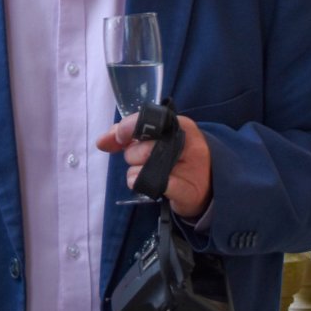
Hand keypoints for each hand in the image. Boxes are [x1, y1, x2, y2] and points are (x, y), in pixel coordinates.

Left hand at [96, 114, 213, 218]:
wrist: (208, 184)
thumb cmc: (176, 157)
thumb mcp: (156, 139)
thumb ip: (127, 135)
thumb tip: (102, 141)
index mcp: (179, 124)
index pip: (148, 121)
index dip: (127, 129)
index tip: (119, 138)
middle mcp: (187, 143)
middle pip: (142, 148)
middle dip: (133, 156)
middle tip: (143, 160)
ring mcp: (190, 167)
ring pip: (143, 169)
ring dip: (136, 174)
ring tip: (148, 174)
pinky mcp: (188, 190)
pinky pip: (154, 186)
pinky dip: (144, 186)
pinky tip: (149, 185)